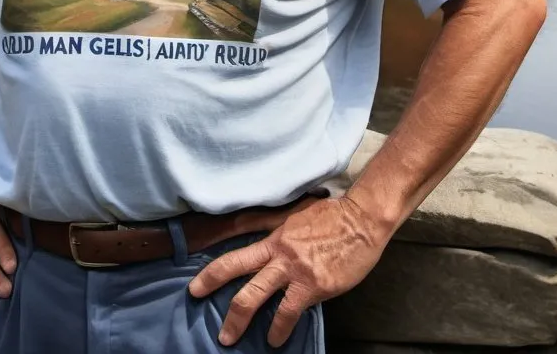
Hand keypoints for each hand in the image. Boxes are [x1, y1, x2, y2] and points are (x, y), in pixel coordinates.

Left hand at [188, 196, 388, 347]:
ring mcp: (293, 268)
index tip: (195, 288)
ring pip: (254, 294)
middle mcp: (277, 251)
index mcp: (272, 235)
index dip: (211, 272)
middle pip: (235, 271)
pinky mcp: (312, 284)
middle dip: (215, 293)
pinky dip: (278, 329)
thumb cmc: (332, 216)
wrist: (361, 219)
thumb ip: (276, 231)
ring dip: (238, 320)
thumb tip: (261, 244)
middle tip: (203, 312)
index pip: (235, 253)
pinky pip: (288, 311)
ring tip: (228, 338)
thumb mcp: (296, 216)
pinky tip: (274, 340)